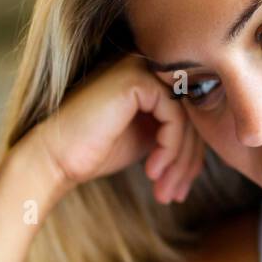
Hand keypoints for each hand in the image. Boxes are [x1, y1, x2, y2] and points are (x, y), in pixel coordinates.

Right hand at [27, 54, 205, 202]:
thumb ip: (174, 133)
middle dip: (187, 162)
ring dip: (179, 161)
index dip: (190, 155)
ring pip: (186, 118)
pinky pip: (175, 116)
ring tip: (163, 189)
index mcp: (148, 79)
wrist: (54, 157)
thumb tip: (207, 147)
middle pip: (191, 115)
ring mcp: (139, 69)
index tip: (180, 188)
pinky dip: (170, 147)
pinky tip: (152, 169)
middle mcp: (145, 67)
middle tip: (175, 194)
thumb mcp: (147, 141)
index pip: (188, 114)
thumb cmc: (94, 152)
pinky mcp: (135, 79)